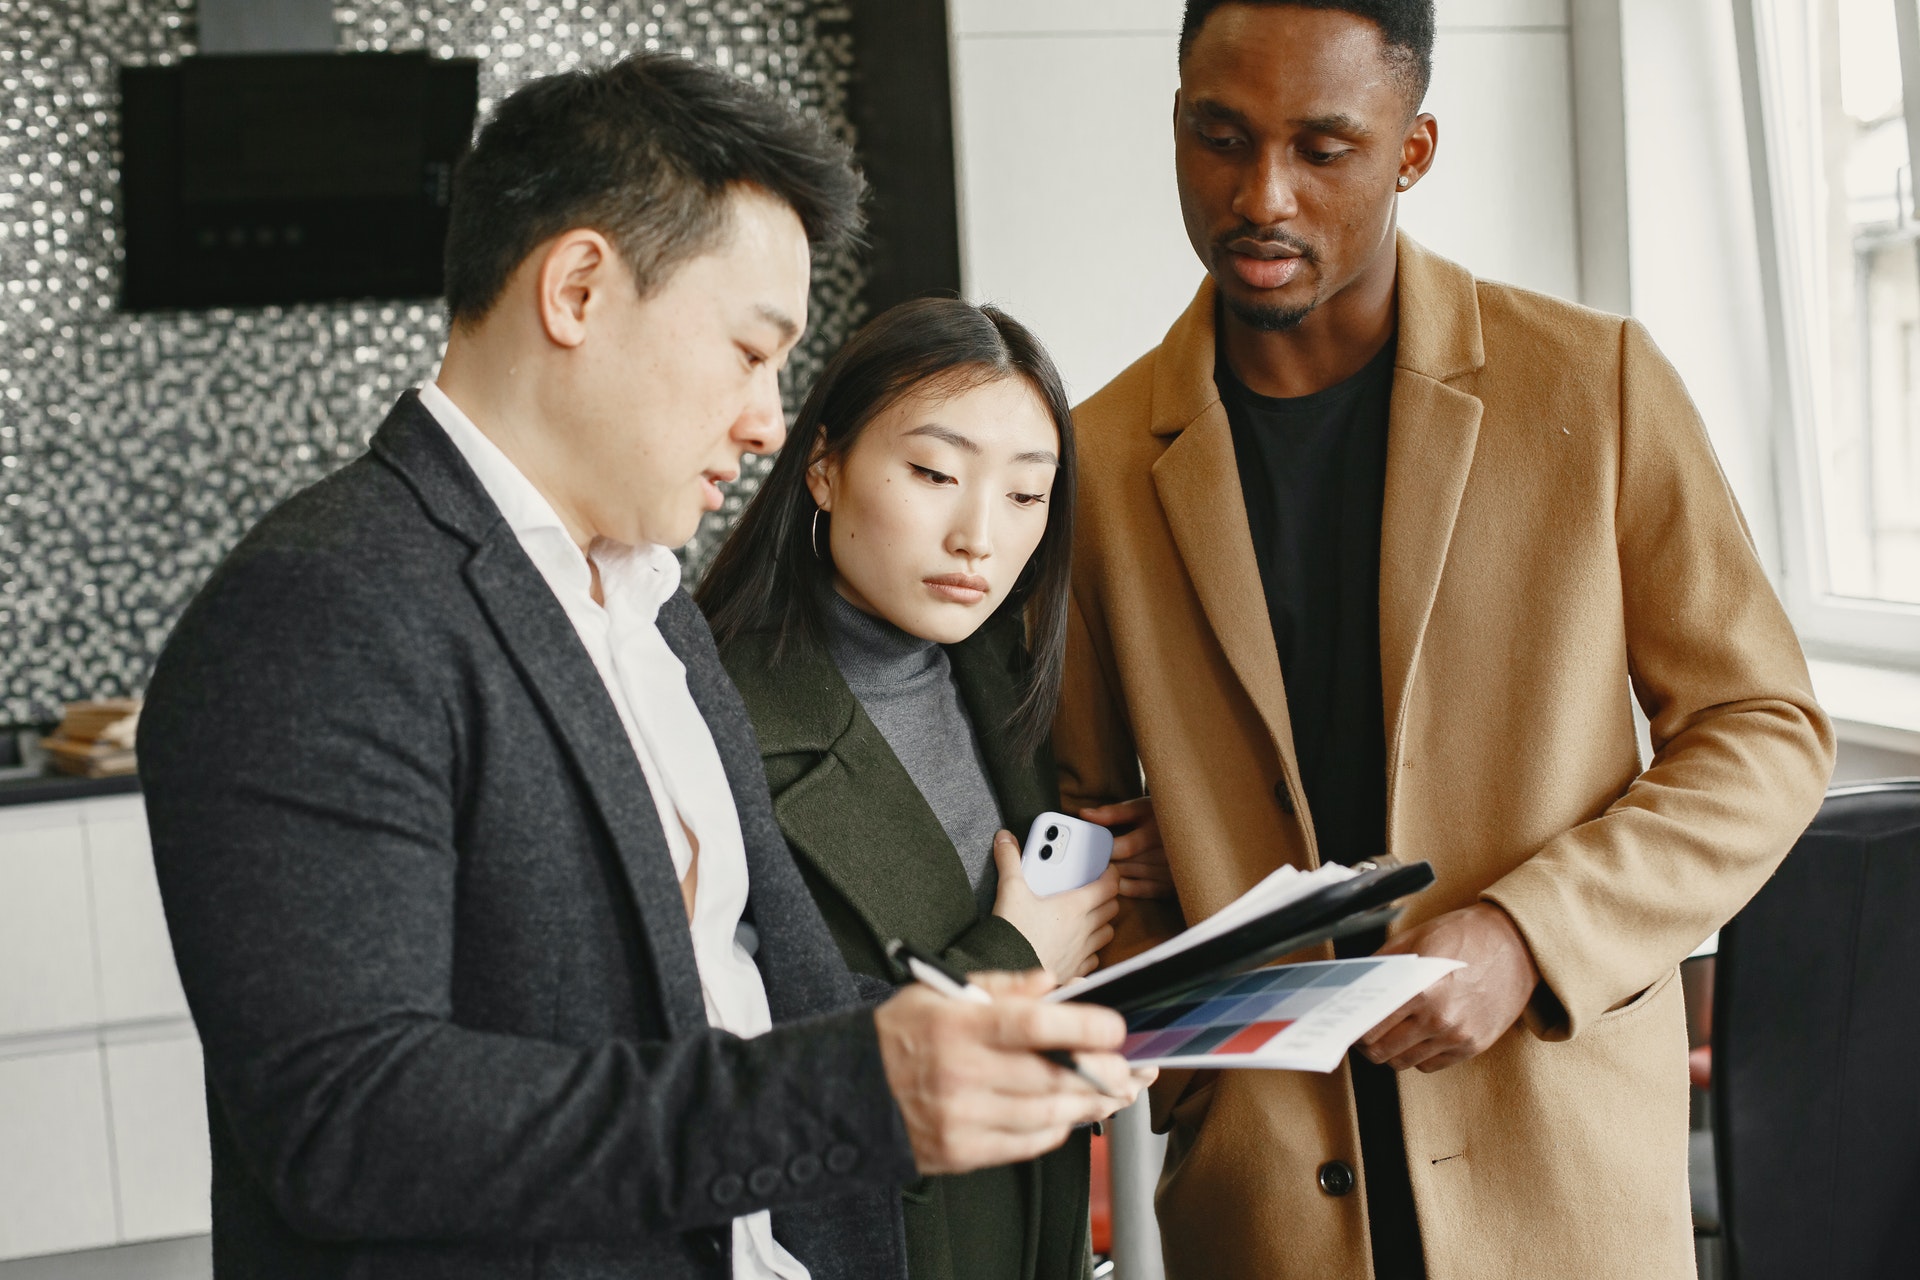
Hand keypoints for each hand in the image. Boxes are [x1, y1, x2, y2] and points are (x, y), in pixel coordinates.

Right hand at [874, 970, 1145, 1174]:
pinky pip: (1026, 1144)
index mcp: (957, 1025)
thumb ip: (1001, 987)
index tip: (1114, 1027)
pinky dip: (1055, 1127)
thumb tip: (1052, 984)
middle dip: (1101, 1073)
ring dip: (1088, 1104)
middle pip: (1051, 1076)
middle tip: (1127, 1067)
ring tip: (1110, 1092)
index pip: (1032, 1025)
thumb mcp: (940, 992)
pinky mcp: (961, 1152)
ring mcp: (962, 1118)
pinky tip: (1066, 1112)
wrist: (847, 1092)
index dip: (1082, 1026)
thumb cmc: (900, 1036)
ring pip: (1047, 1114)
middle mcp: (960, 1073)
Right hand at [991, 830, 1118, 981]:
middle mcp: (1084, 929)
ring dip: (1102, 922)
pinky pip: (1095, 957)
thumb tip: (1004, 839)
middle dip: (1107, 896)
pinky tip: (1078, 942)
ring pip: (1107, 932)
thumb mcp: (1010, 891)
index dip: (1111, 874)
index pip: (1108, 886)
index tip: (1106, 868)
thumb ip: (1010, 862)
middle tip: (1094, 888)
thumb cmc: (1013, 932)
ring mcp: (1082, 951)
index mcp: (1074, 906)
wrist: (1007, 970)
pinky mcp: (1075, 970)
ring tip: (1087, 914)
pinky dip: (1091, 948)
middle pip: (1112, 907)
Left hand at [1080, 797, 1174, 898]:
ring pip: (1131, 878)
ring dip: (1112, 875)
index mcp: (1157, 831)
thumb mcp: (1141, 808)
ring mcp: (1168, 871)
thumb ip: (1113, 813)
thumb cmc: (1162, 815)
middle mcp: (1166, 853)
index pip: (1124, 847)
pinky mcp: (1170, 884)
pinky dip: (1125, 888)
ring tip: (1096, 870)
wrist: (1193, 828)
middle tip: (1085, 862)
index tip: (1089, 848)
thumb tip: (1084, 814)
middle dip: (1104, 862)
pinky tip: (1114, 881)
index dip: (1104, 849)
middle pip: (1125, 865)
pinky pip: (1143, 891)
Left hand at [1356, 902, 1539, 1072]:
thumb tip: (1354, 985)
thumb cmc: (1465, 935)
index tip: (1349, 1023)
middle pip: (1383, 1053)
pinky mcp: (1474, 1046)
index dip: (1354, 1029)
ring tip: (1388, 1033)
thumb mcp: (1415, 939)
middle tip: (1363, 1031)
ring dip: (1391, 1051)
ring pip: (1405, 1063)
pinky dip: (1417, 1055)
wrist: (1517, 944)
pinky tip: (1416, 1036)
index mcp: (1421, 991)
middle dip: (1367, 1044)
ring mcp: (1459, 1037)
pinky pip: (1431, 1065)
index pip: (1370, 1030)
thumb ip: (1382, 965)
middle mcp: (1440, 1020)